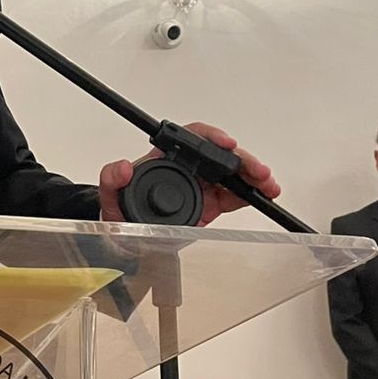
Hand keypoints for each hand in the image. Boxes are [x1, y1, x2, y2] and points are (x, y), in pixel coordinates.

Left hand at [98, 122, 280, 225]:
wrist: (125, 242)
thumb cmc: (119, 213)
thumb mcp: (109, 198)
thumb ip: (111, 180)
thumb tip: (122, 166)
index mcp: (166, 160)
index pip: (192, 139)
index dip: (211, 137)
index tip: (225, 143)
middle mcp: (187, 169)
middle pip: (219, 154)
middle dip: (242, 159)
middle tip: (257, 170)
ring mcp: (201, 185)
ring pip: (232, 173)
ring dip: (253, 175)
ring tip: (268, 184)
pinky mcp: (211, 203)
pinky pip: (235, 195)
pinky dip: (251, 195)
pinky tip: (265, 195)